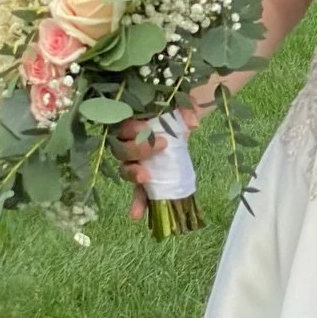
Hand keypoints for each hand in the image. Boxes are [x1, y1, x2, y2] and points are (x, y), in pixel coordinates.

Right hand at [114, 105, 202, 220]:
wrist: (185, 117)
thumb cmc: (177, 107)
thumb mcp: (182, 102)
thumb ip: (186, 108)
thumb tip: (193, 123)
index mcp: (132, 121)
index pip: (124, 127)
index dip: (133, 130)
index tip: (150, 129)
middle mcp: (127, 142)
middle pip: (122, 150)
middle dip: (138, 150)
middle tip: (162, 146)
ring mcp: (135, 160)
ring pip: (126, 170)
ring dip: (134, 177)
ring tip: (145, 180)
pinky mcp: (144, 175)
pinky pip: (137, 190)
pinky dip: (138, 202)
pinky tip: (138, 215)